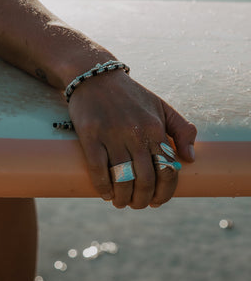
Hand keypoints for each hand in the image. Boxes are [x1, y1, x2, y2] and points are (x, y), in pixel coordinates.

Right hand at [68, 69, 196, 208]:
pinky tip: (105, 194)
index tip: (157, 201)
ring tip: (120, 202)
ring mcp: (111, 134)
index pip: (168, 170)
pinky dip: (103, 187)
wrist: (96, 77)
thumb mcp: (161, 105)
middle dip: (143, 200)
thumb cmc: (130, 95)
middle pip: (146, 179)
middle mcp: (136, 133)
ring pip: (122, 178)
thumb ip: (182, 128)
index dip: (165, 192)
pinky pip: (98, 169)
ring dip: (123, 198)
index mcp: (155, 128)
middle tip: (137, 204)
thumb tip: (190, 159)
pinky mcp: (90, 135)